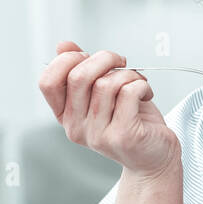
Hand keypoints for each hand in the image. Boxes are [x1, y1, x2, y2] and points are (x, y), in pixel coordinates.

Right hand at [38, 40, 179, 176]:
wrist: (154, 157)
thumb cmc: (131, 121)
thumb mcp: (102, 94)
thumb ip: (82, 70)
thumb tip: (63, 46)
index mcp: (66, 115)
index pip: (47, 81)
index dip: (68, 60)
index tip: (90, 58)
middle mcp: (76, 128)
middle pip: (78, 76)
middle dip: (104, 58)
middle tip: (121, 62)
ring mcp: (98, 135)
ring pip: (107, 83)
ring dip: (129, 74)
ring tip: (138, 83)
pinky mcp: (123, 136)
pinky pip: (129, 92)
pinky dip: (142, 85)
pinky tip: (146, 94)